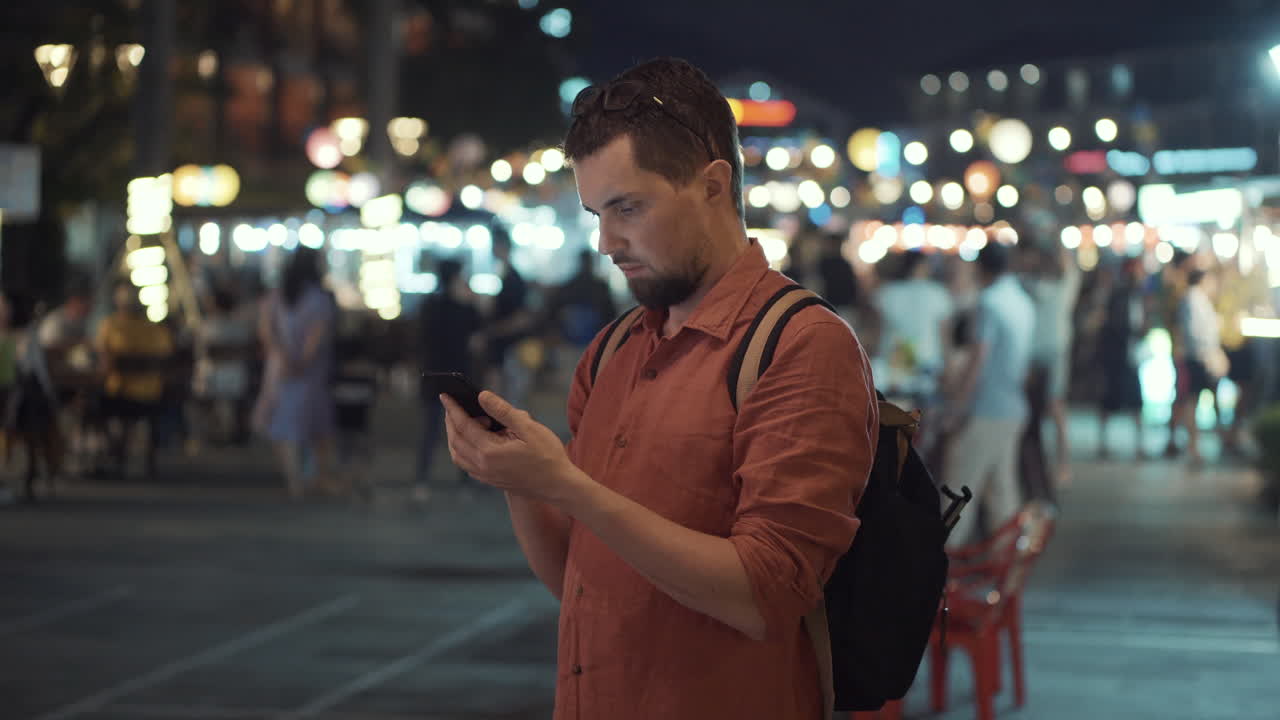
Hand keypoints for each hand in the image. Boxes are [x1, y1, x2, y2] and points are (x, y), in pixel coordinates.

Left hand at [441, 390, 586, 503]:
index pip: (464, 426)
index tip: (445, 395)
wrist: (558, 486)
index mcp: (490, 452)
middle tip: (451, 405)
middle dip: (451, 421)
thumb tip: (482, 396)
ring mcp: (485, 476)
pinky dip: (462, 450)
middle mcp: (483, 466)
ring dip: (454, 437)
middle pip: (456, 441)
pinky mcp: (490, 481)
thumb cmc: (548, 455)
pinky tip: (472, 441)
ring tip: (459, 421)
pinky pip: (466, 465)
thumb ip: (503, 411)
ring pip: (458, 455)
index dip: (453, 409)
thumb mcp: (529, 428)